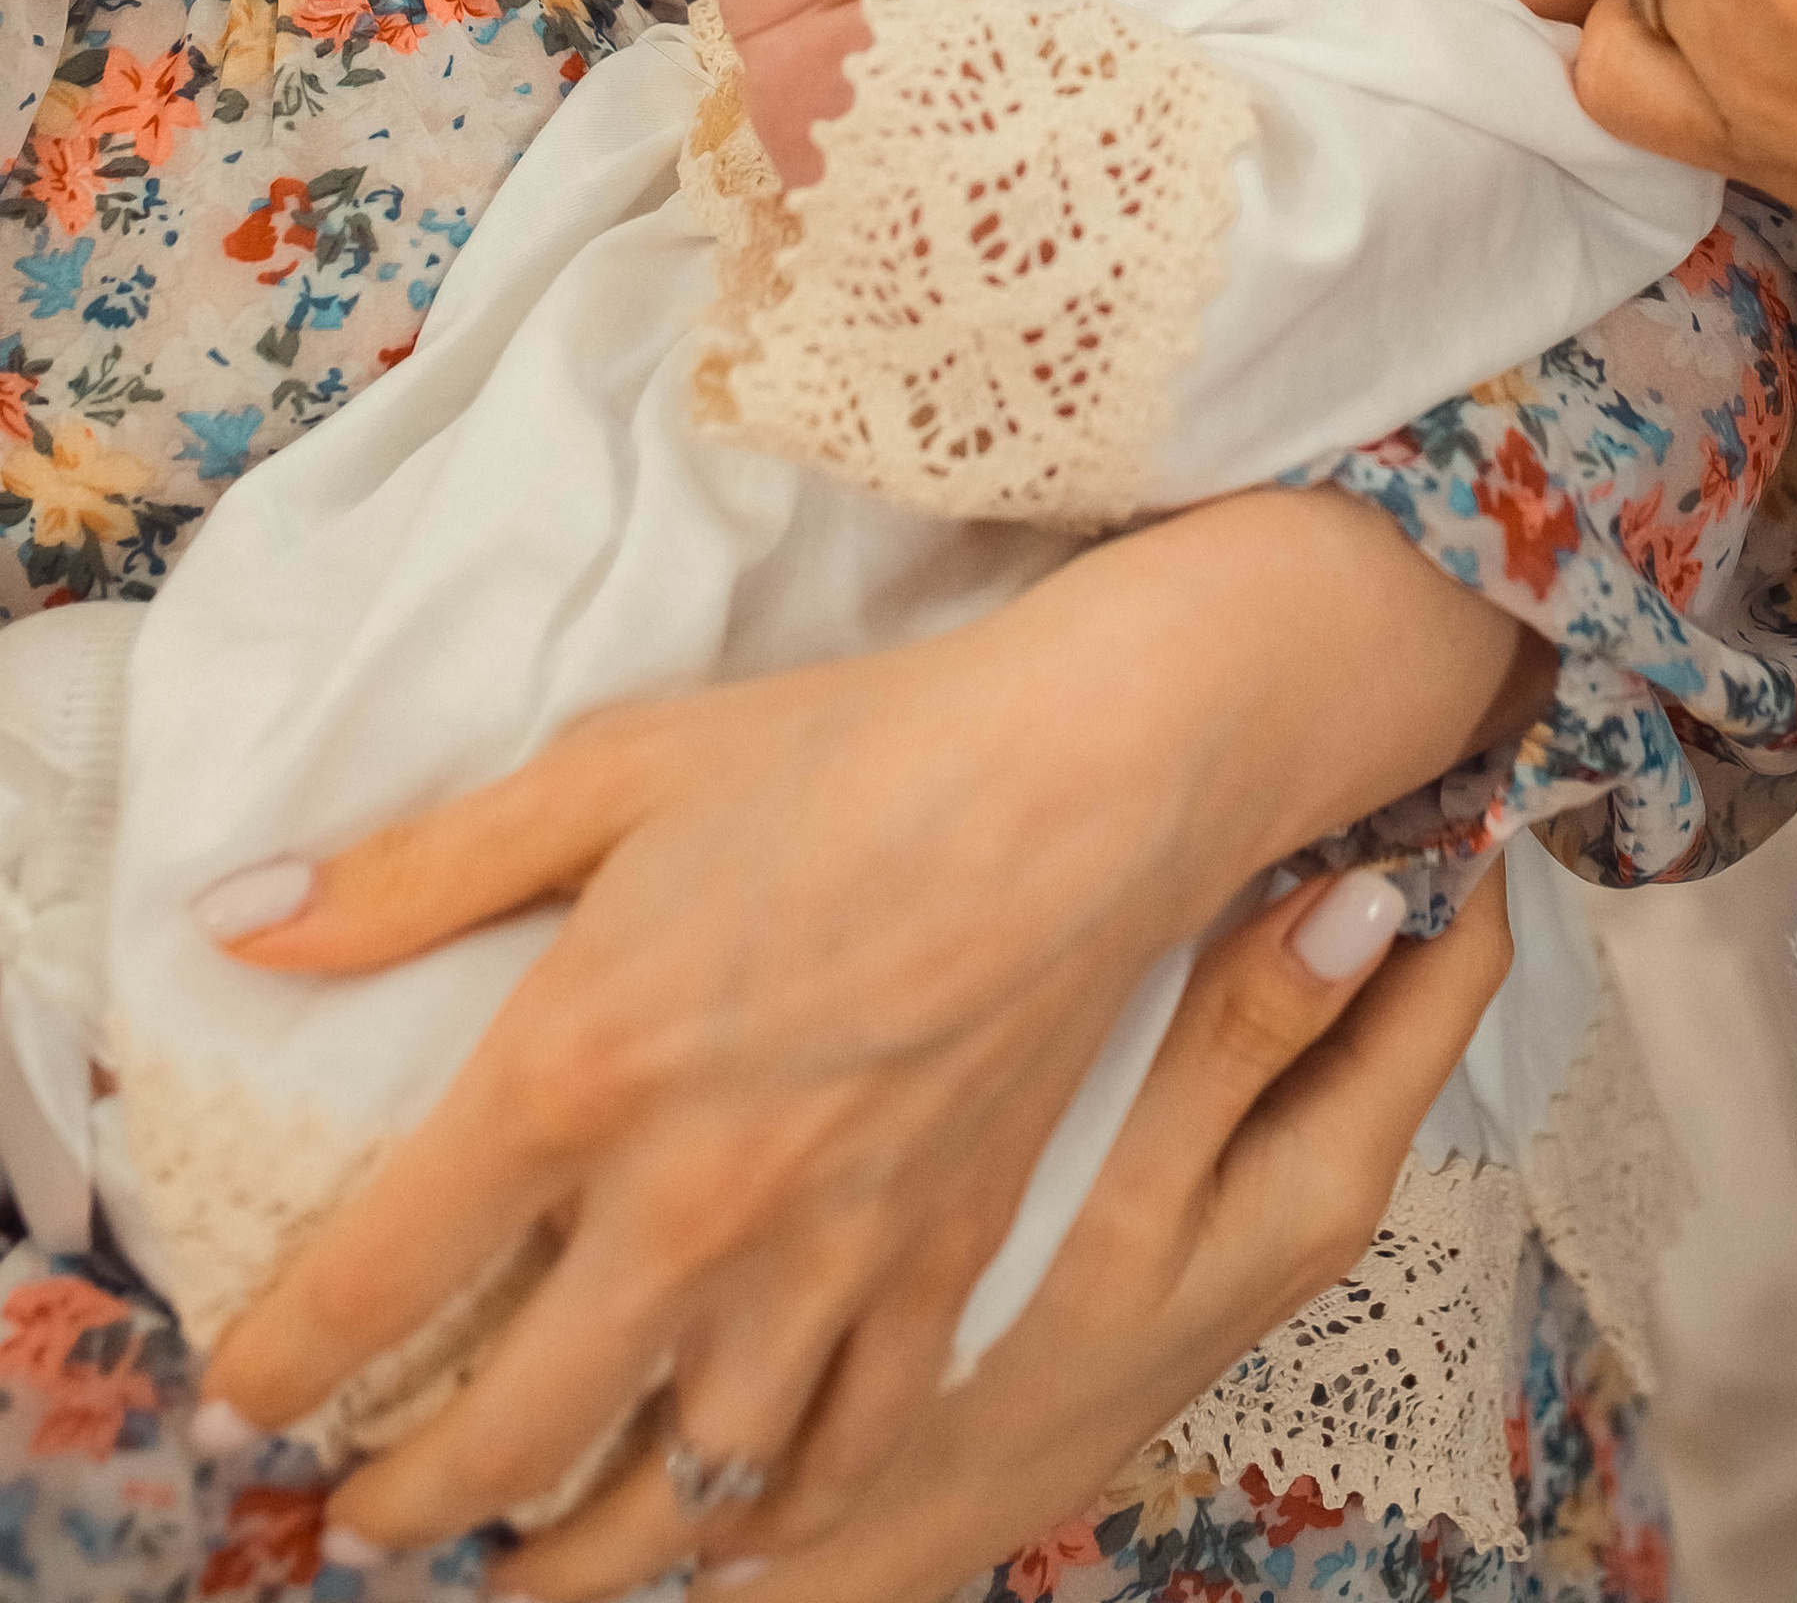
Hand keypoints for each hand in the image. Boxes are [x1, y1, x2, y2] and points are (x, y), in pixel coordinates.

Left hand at [196, 491, 1537, 1565]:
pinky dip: (770, 1521)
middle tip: (361, 1520)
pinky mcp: (943, 1271)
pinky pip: (843, 1463)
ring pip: (675, 1498)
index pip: (373, 1289)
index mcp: (577, 1072)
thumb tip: (233, 917)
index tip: (236, 1415)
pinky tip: (728, 1519)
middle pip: (506, 1442)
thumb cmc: (849, 751)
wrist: (1088, 773)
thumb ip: (415, 868)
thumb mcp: (609, 771)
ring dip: (578, 1558)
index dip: (275, 1380)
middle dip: (404, 1506)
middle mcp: (690, 1206)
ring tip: (525, 1563)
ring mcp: (827, 1261)